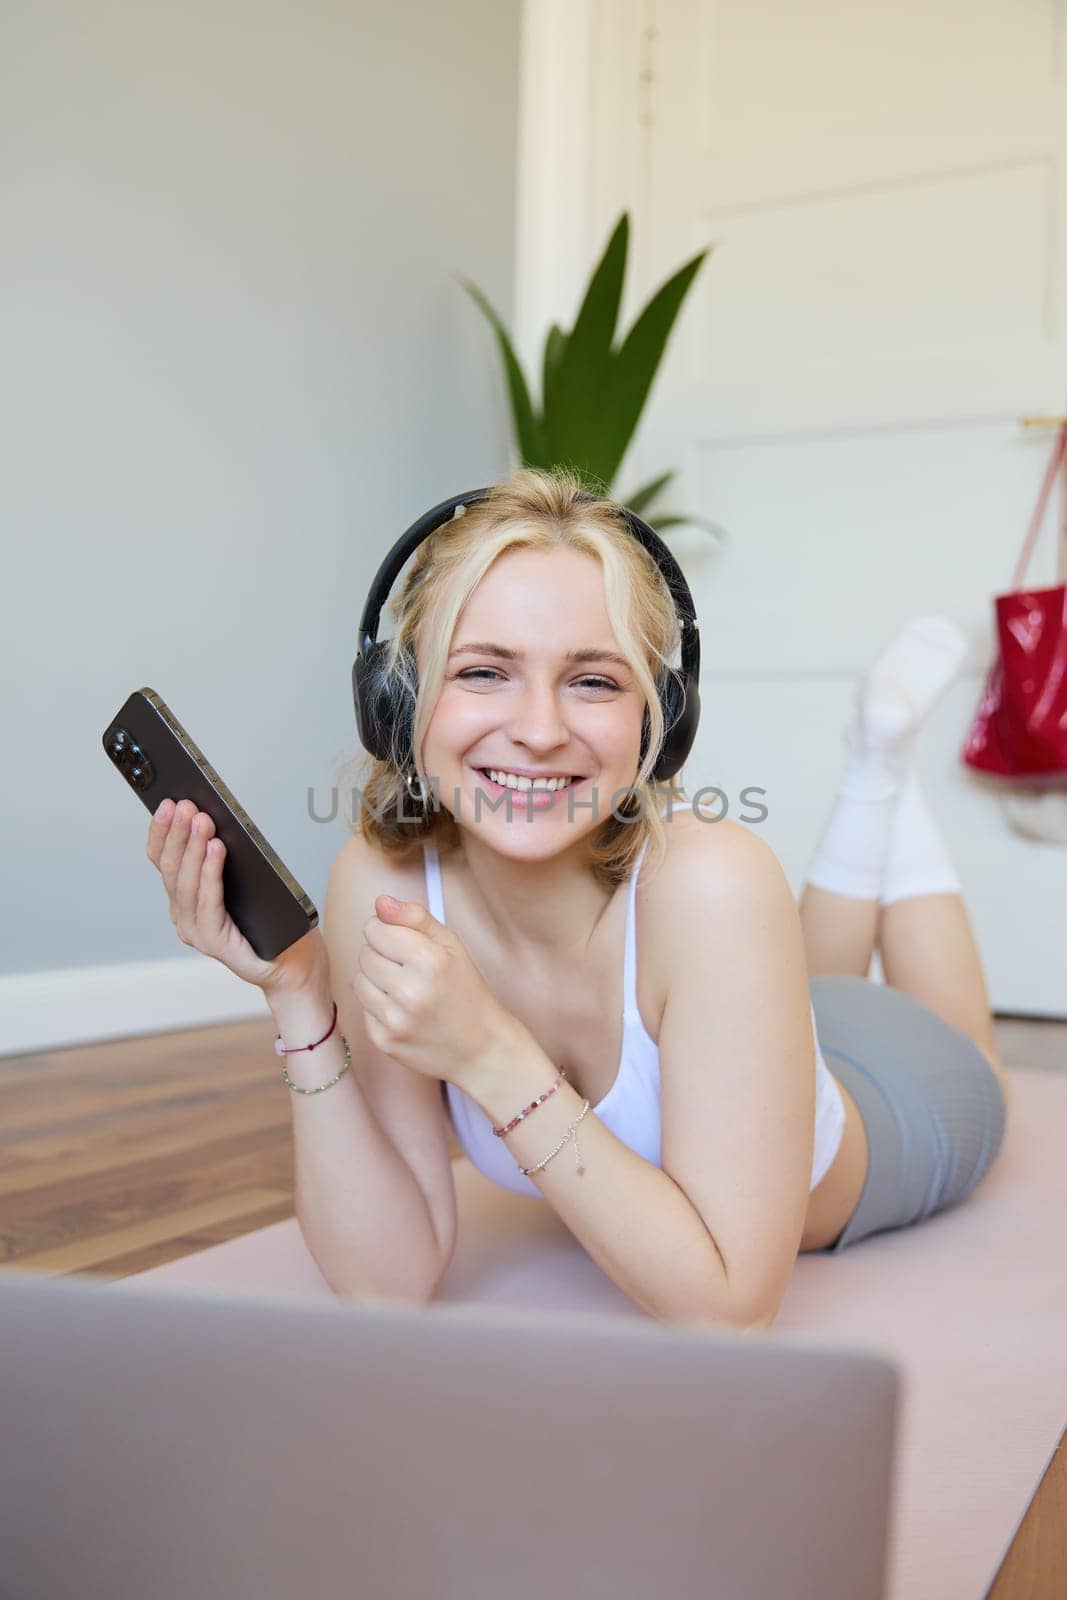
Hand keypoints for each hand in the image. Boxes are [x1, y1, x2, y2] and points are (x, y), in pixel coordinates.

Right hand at [146, 797, 326, 994]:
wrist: (295, 963)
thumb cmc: (273, 919)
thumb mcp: (248, 880)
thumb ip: (227, 858)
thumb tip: (215, 816)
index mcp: (185, 898)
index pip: (163, 861)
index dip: (162, 832)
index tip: (167, 802)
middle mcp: (183, 916)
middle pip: (171, 869)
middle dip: (177, 833)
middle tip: (185, 805)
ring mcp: (195, 932)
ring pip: (185, 884)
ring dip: (193, 848)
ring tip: (202, 820)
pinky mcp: (214, 943)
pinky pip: (209, 901)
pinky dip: (211, 872)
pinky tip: (217, 848)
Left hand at [354, 894, 518, 1084]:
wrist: (481, 1049)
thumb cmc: (468, 992)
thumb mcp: (453, 947)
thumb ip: (415, 918)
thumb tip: (380, 901)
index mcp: (430, 961)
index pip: (375, 929)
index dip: (385, 930)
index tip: (400, 939)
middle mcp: (410, 991)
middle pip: (365, 954)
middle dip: (381, 954)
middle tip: (407, 966)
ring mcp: (395, 1019)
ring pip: (358, 980)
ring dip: (375, 979)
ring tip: (403, 987)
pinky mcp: (384, 1040)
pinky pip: (363, 1008)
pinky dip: (378, 1005)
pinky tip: (403, 1010)